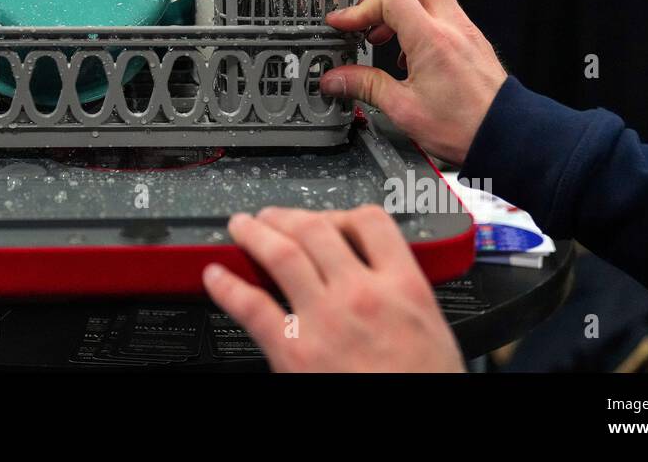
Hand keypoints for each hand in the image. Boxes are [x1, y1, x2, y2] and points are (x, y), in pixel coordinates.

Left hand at [203, 206, 463, 371]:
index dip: (344, 212)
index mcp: (404, 289)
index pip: (371, 222)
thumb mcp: (431, 330)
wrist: (419, 433)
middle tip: (272, 216)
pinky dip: (228, 286)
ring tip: (241, 227)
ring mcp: (324, 319)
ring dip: (256, 233)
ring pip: (282, 254)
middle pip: (317, 229)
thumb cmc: (427, 387)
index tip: (330, 218)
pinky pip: (251, 306)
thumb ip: (402, 297)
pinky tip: (216, 277)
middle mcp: (361, 295)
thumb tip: (382, 282)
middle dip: (288, 216)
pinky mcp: (293, 351)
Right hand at [320, 0, 505, 165]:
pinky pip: (440, 12)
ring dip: (400, 4)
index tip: (343, 24)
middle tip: (367, 10)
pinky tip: (406, 53)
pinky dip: (416, 20)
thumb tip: (336, 79)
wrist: (506, 137)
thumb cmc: (466, 126)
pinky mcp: (470, 39)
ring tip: (381, 36)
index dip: (359, 6)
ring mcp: (464, 30)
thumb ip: (365, 86)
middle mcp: (451, 26)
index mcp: (432, 39)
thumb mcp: (404, 109)